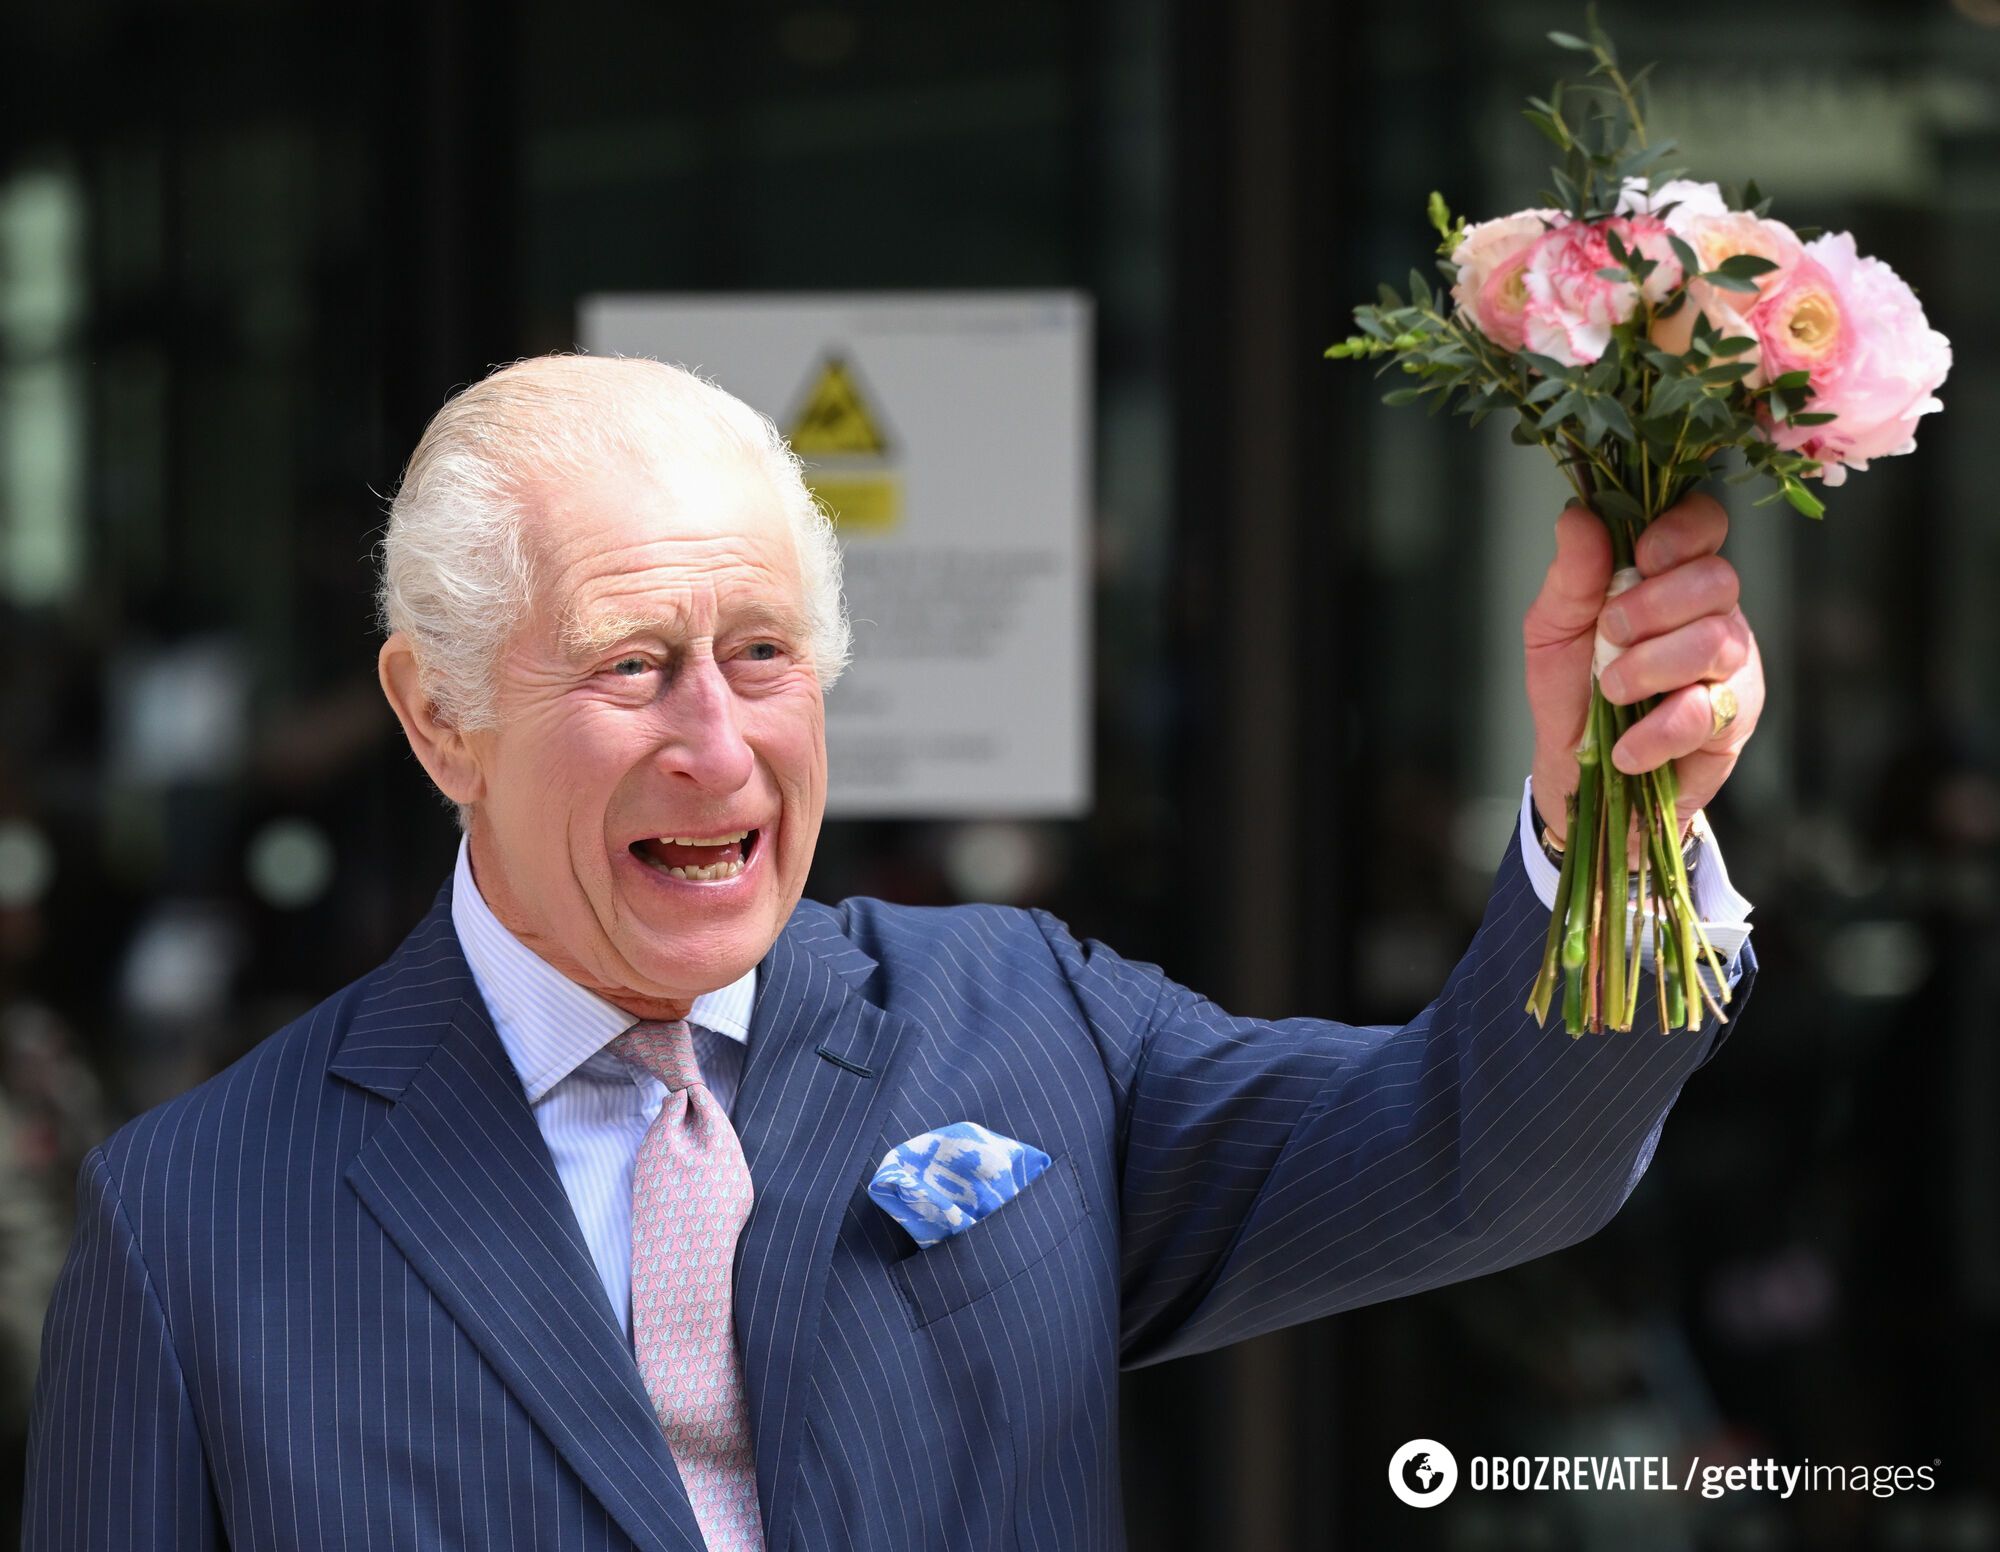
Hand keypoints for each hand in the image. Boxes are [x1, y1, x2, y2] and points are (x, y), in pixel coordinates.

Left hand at [1525, 492, 1764, 849]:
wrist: (1576, 769)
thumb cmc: (1571, 687)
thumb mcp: (1552, 628)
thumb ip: (1571, 576)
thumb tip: (1578, 515)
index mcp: (1670, 574)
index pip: (1705, 523)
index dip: (1682, 531)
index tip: (1643, 556)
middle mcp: (1712, 611)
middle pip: (1717, 578)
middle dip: (1655, 605)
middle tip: (1608, 635)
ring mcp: (1730, 665)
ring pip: (1717, 641)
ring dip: (1651, 666)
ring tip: (1610, 690)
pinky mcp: (1732, 719)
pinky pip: (1707, 712)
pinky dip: (1657, 730)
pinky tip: (1625, 747)